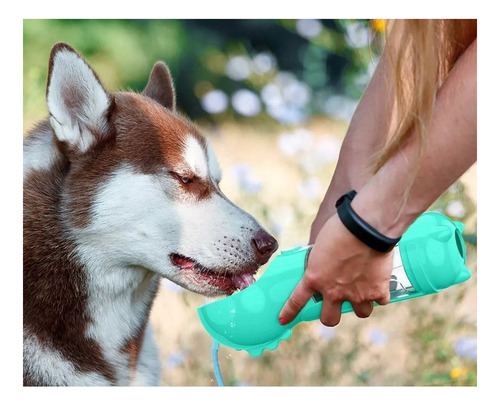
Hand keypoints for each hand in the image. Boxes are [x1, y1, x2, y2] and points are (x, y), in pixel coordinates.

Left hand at [278, 213, 392, 326]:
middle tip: (335, 304)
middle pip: (330, 319)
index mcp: (314, 278)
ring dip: (361, 304)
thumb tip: (322, 263)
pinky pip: (381, 301)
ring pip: (360, 313)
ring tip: (364, 291)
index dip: (289, 312)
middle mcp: (334, 292)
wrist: (366, 227)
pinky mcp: (378, 291)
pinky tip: (380, 282)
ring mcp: (356, 294)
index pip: (297, 301)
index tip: (283, 320)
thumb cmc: (340, 228)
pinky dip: (381, 293)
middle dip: (331, 315)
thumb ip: (319, 260)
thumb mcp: (320, 244)